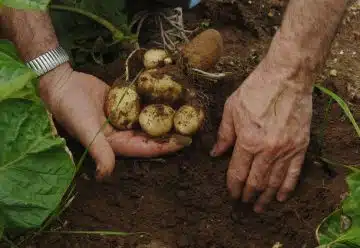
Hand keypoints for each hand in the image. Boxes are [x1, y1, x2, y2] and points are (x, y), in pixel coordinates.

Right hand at [39, 63, 189, 179]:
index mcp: (115, 143)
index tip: (185, 141)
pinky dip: (155, 103)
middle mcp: (122, 133)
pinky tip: (170, 98)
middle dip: (171, 133)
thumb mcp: (85, 130)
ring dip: (166, 118)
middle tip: (193, 128)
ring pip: (149, 120)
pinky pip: (142, 104)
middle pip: (151, 135)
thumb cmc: (71, 108)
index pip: (145, 147)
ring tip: (187, 113)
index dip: (165, 146)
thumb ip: (99, 151)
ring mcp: (124, 117)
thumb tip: (105, 176)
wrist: (61, 83)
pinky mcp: (124, 103)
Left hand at [210, 58, 312, 212]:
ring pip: (274, 181)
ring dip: (265, 197)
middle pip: (255, 181)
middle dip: (247, 195)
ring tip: (259, 207)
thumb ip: (224, 134)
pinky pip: (294, 173)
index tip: (231, 193)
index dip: (233, 186)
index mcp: (247, 141)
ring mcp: (286, 150)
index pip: (237, 172)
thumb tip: (216, 153)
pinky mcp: (300, 146)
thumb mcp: (231, 109)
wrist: (287, 77)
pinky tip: (280, 197)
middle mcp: (267, 150)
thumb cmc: (256, 89)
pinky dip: (286, 187)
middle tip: (243, 202)